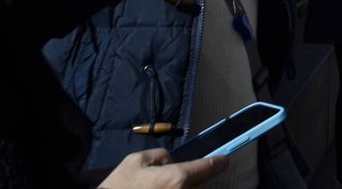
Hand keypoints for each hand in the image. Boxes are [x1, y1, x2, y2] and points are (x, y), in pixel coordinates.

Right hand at [99, 148, 227, 187]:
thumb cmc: (118, 187)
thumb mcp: (135, 161)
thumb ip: (160, 156)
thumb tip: (172, 161)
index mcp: (176, 179)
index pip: (207, 167)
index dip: (217, 161)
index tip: (223, 159)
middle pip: (200, 184)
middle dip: (193, 179)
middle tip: (176, 178)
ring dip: (185, 187)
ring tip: (164, 186)